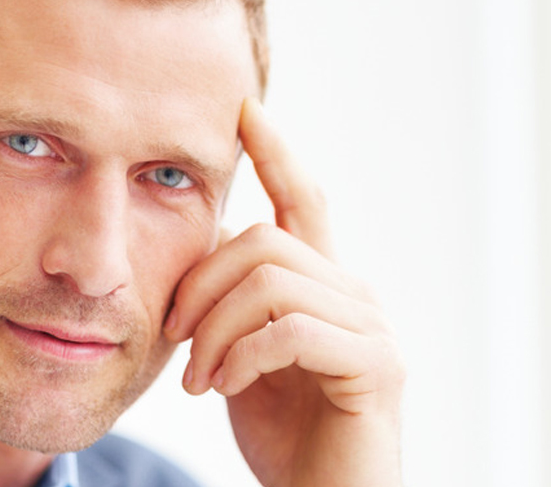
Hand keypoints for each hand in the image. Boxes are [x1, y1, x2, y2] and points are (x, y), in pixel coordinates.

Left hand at [163, 98, 404, 486]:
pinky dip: (243, 357)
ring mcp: (372, 330)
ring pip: (272, 279)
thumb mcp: (246, 362)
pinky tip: (225, 390)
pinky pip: (292, 328)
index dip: (276, 153)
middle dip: (201, 284)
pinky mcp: (375, 366)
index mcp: (325, 289)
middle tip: (174, 339)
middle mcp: (356, 296)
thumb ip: (238, 311)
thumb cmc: (287, 440)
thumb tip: (203, 264)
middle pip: (264, 239)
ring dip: (215, 330)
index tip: (244, 109)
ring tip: (199, 379)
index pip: (304, 201)